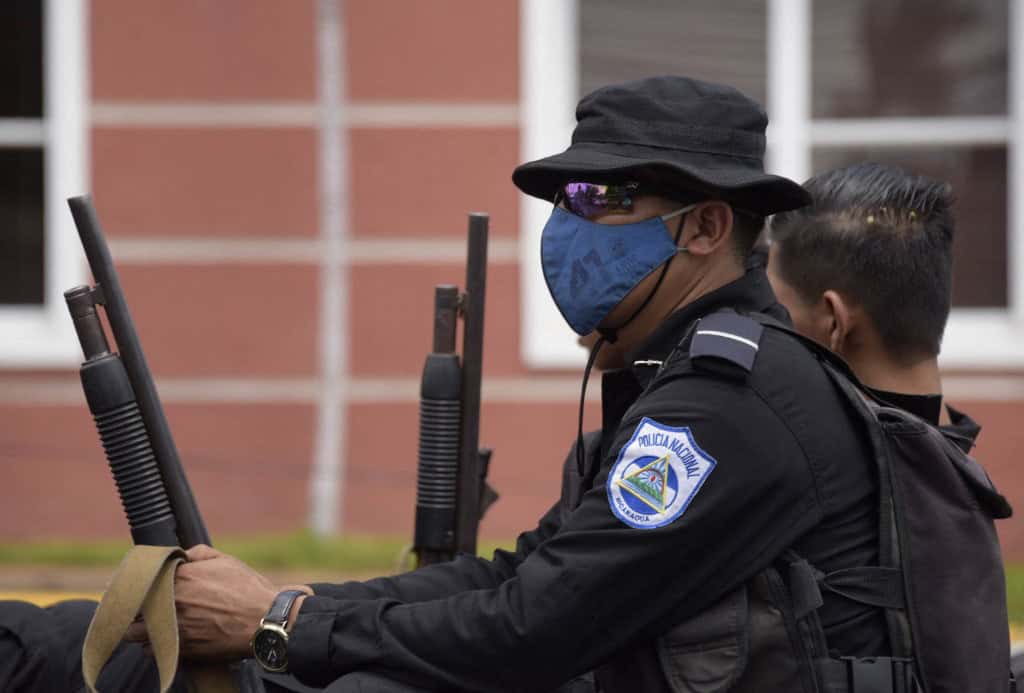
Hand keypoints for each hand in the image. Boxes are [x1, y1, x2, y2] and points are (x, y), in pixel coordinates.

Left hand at [125, 545, 294, 660]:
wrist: (264, 621)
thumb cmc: (247, 589)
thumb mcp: (225, 560)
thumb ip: (197, 553)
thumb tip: (181, 556)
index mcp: (180, 577)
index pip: (143, 578)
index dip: (142, 580)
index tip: (145, 583)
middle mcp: (171, 603)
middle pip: (134, 606)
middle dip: (135, 605)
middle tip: (143, 604)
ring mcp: (174, 628)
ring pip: (135, 632)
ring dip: (139, 627)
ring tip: (149, 624)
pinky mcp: (180, 649)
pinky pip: (150, 650)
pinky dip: (153, 645)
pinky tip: (166, 638)